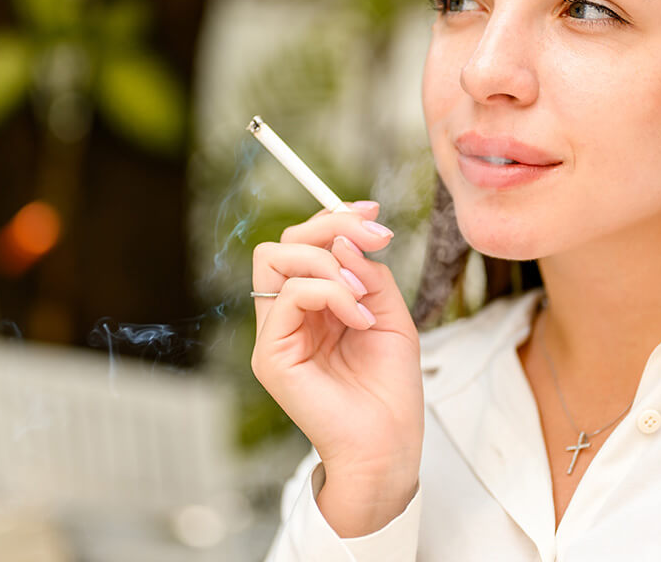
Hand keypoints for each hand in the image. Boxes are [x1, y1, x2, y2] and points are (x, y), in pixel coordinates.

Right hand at [251, 201, 423, 535]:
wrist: (388, 446)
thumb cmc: (389, 390)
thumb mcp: (390, 315)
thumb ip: (367, 274)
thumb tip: (342, 242)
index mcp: (313, 306)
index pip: (304, 244)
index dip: (333, 218)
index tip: (373, 213)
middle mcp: (288, 316)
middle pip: (283, 242)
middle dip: (329, 227)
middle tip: (373, 239)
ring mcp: (275, 335)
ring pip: (275, 259)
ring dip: (328, 262)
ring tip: (363, 295)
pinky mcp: (270, 355)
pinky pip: (289, 295)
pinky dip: (330, 293)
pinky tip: (359, 318)